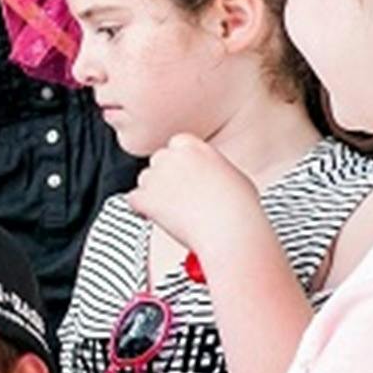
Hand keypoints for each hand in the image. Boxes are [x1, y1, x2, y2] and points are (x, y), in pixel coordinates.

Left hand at [126, 135, 267, 265]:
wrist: (230, 227)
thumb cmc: (238, 206)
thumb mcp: (232, 174)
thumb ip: (212, 168)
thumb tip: (210, 175)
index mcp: (192, 146)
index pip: (175, 146)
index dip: (178, 164)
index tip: (185, 178)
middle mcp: (171, 156)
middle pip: (158, 162)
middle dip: (165, 178)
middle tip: (179, 198)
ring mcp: (156, 176)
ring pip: (144, 180)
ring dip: (154, 193)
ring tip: (175, 211)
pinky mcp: (146, 197)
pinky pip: (133, 200)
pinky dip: (142, 210)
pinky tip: (158, 217)